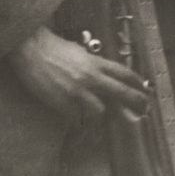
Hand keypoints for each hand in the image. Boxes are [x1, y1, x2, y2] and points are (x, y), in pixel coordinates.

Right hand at [8, 25, 146, 121]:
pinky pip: (77, 119)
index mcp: (95, 63)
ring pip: (100, 112)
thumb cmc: (52, 46)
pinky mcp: (62, 103)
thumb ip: (92, 63)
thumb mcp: (78, 51)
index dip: (137, 83)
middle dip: (135, 102)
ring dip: (103, 119)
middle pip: (121, 92)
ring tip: (104, 126)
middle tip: (142, 110)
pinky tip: (81, 128)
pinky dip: (80, 124)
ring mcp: (77, 92)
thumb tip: (101, 72)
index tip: (144, 89)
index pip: (123, 73)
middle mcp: (90, 77)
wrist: (30, 49)